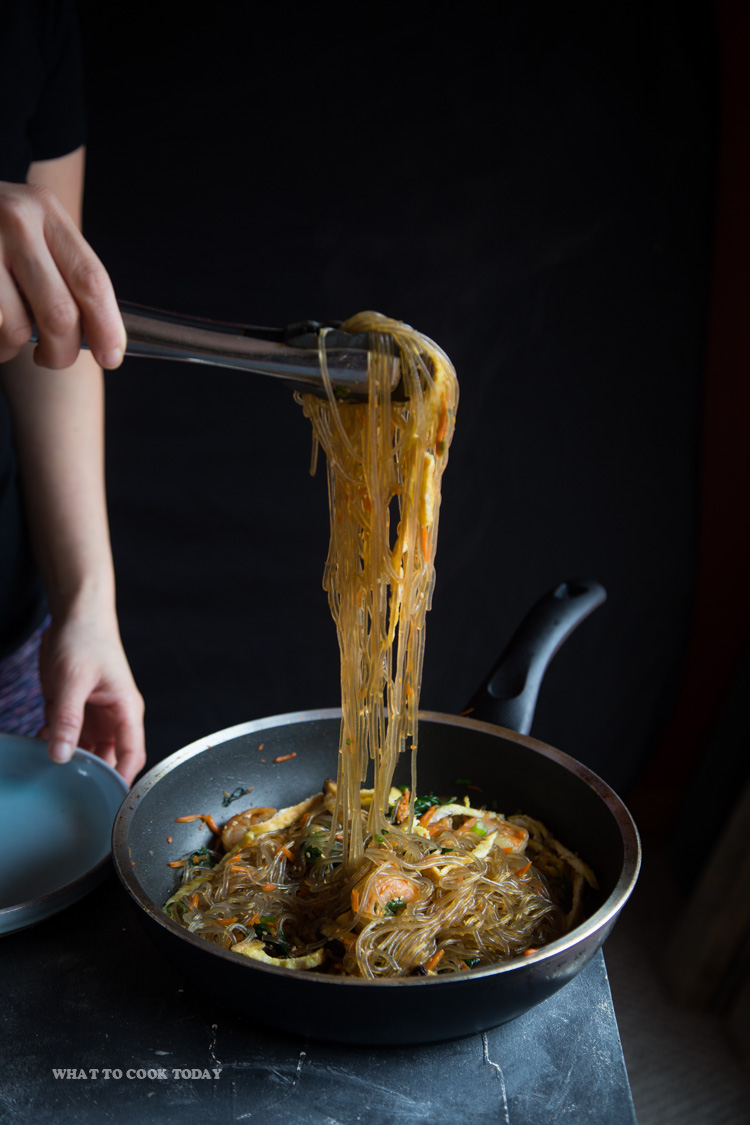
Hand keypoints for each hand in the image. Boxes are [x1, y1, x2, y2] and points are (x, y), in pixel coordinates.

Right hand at [0, 179, 125, 370]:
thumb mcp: (30, 228)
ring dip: (12, 349)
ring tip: (6, 336)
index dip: (106, 326)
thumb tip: (101, 336)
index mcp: (45, 211)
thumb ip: (63, 270)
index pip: (91, 279)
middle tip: (53, 359)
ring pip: (16, 329)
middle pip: (59, 313)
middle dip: (62, 352)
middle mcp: (15, 220)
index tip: (112, 357)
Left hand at [38, 615, 145, 786]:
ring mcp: (93, 714)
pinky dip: (53, 743)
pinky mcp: (74, 709)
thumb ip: (68, 719)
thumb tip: (62, 755)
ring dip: (69, 759)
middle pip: (108, 757)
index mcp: (126, 710)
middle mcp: (113, 716)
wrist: (74, 615)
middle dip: (91, 773)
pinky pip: (65, 736)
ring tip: (50, 769)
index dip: (122, 778)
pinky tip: (40, 745)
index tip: (107, 800)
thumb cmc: (86, 639)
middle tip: (70, 791)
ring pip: (84, 749)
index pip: (132, 753)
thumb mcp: (74, 680)